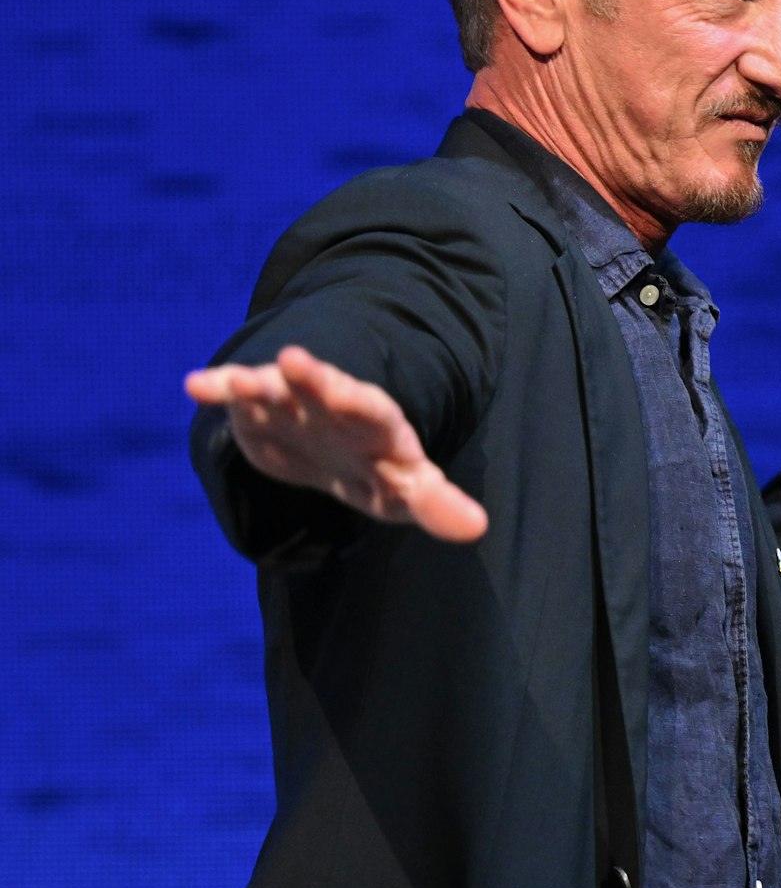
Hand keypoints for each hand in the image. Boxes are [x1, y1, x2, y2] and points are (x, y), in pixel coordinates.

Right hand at [185, 345, 488, 542]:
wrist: (340, 449)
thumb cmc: (381, 471)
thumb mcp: (408, 489)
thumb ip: (437, 504)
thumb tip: (477, 528)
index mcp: (378, 425)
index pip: (374, 412)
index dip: (360, 404)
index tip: (348, 394)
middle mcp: (336, 406)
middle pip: (327, 389)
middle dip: (313, 379)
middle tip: (296, 360)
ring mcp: (297, 405)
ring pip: (279, 389)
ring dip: (258, 383)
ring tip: (234, 381)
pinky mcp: (263, 411)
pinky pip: (242, 396)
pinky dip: (222, 388)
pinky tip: (197, 384)